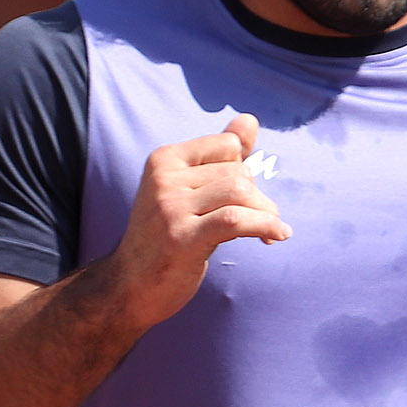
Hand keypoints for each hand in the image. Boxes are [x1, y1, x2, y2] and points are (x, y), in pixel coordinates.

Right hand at [102, 115, 290, 330]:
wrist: (128, 287)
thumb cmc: (163, 237)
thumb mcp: (187, 190)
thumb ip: (219, 155)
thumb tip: (250, 119)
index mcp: (164, 160)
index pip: (228, 145)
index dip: (245, 169)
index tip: (247, 197)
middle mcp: (164, 179)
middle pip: (238, 172)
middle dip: (259, 198)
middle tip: (261, 220)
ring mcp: (170, 208)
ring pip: (240, 193)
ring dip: (264, 213)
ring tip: (269, 231)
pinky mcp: (183, 238)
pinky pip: (237, 220)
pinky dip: (265, 226)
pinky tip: (278, 236)